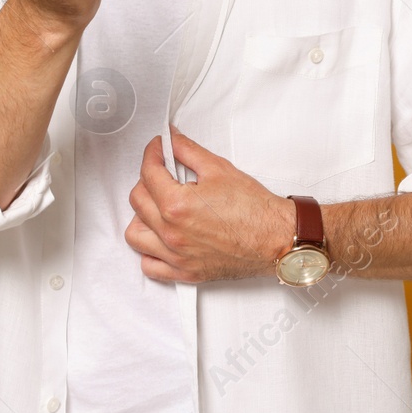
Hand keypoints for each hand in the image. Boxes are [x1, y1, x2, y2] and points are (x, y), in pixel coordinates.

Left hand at [125, 127, 295, 283]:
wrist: (276, 238)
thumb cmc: (254, 209)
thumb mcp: (219, 168)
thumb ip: (188, 150)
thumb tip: (171, 140)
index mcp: (177, 205)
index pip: (148, 173)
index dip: (152, 153)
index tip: (157, 148)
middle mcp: (172, 233)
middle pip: (137, 200)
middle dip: (147, 179)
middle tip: (162, 171)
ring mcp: (176, 256)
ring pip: (135, 234)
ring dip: (142, 216)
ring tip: (158, 205)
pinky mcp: (185, 272)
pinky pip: (149, 265)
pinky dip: (149, 251)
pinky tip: (160, 238)